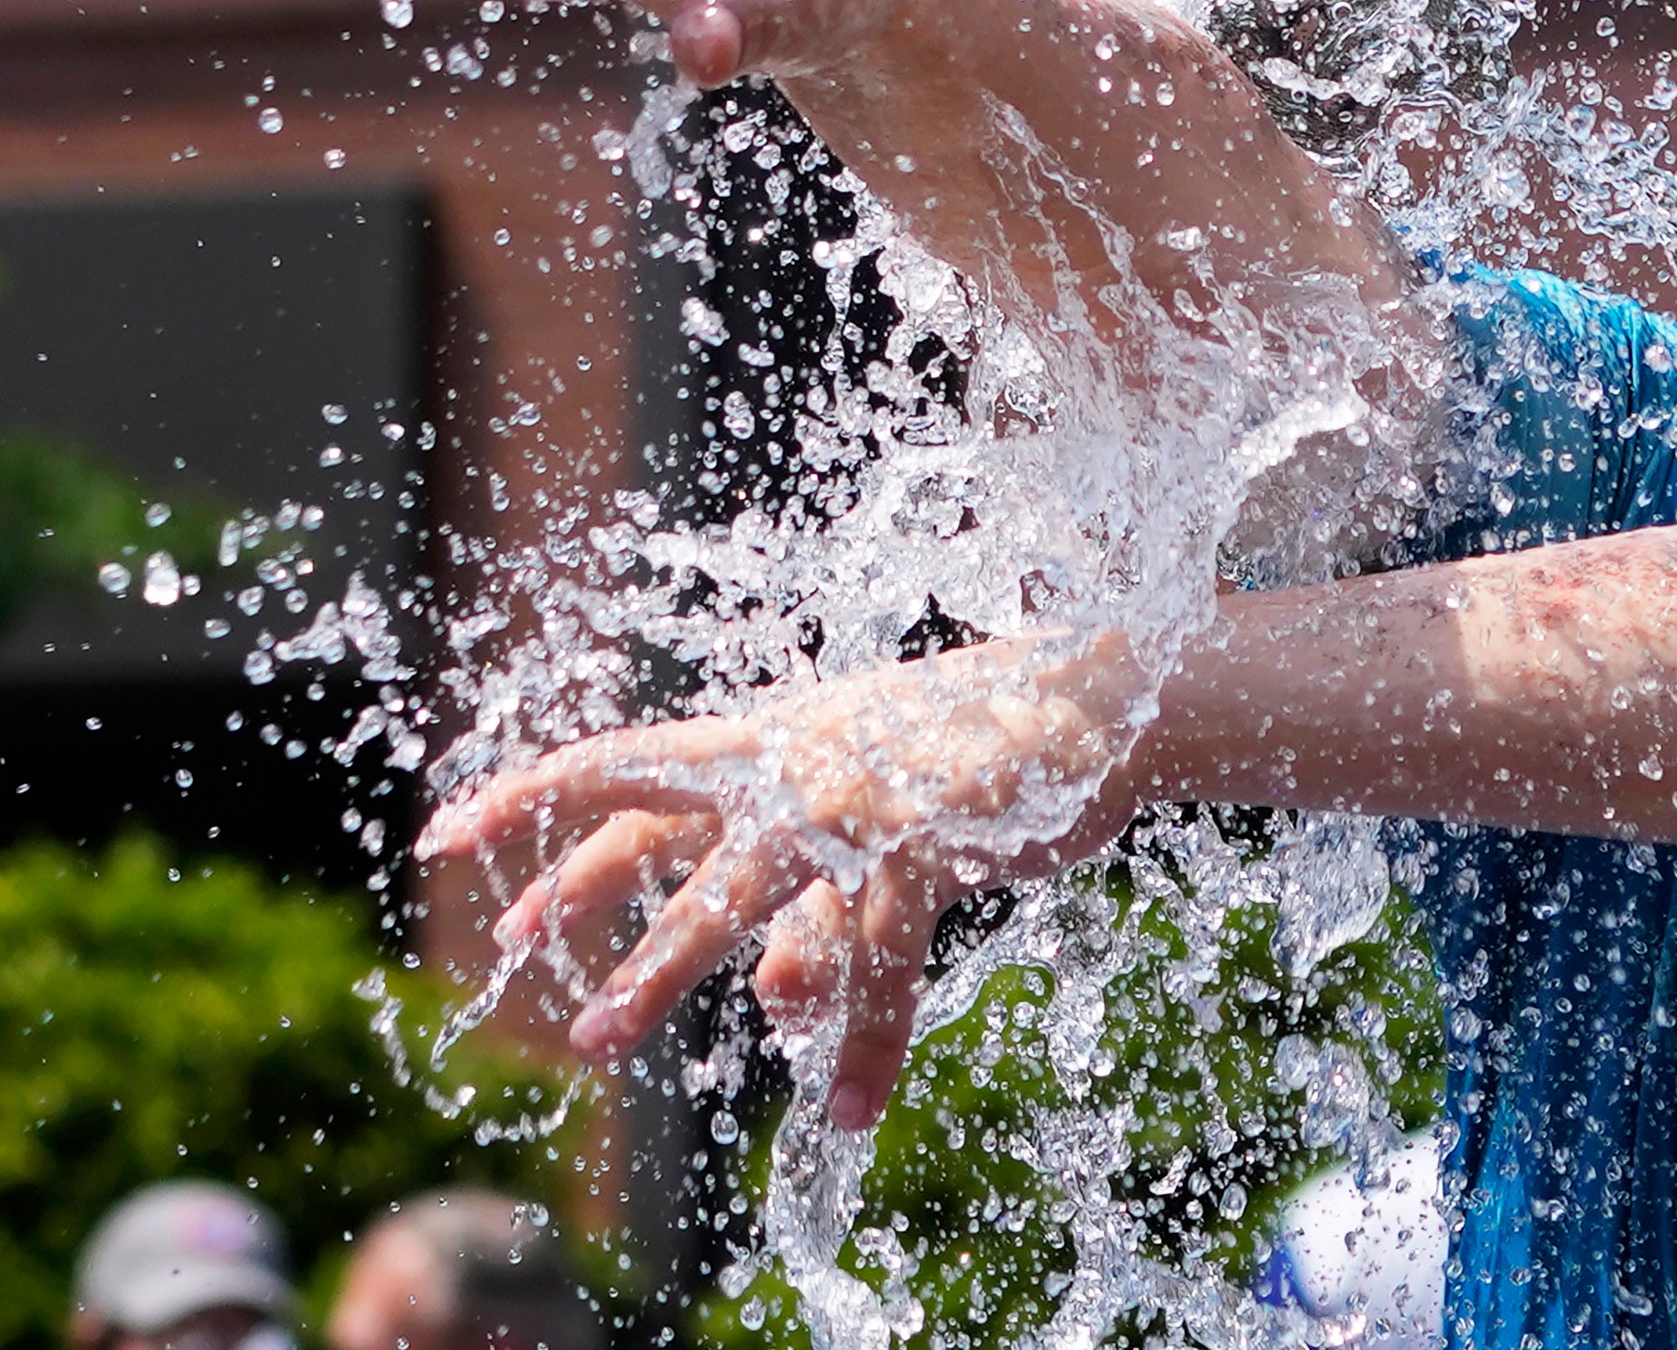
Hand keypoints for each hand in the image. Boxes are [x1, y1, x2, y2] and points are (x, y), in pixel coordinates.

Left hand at [424, 638, 1146, 1129]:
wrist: (1096, 703)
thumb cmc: (976, 761)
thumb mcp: (875, 831)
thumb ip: (814, 908)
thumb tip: (776, 1000)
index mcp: (772, 744)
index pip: (631, 765)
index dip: (538, 798)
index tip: (444, 833)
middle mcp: (797, 761)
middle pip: (661, 820)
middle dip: (581, 893)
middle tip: (509, 956)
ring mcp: (857, 795)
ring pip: (740, 888)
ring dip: (664, 963)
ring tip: (604, 1035)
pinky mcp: (926, 833)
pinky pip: (879, 955)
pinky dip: (869, 1037)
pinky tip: (853, 1109)